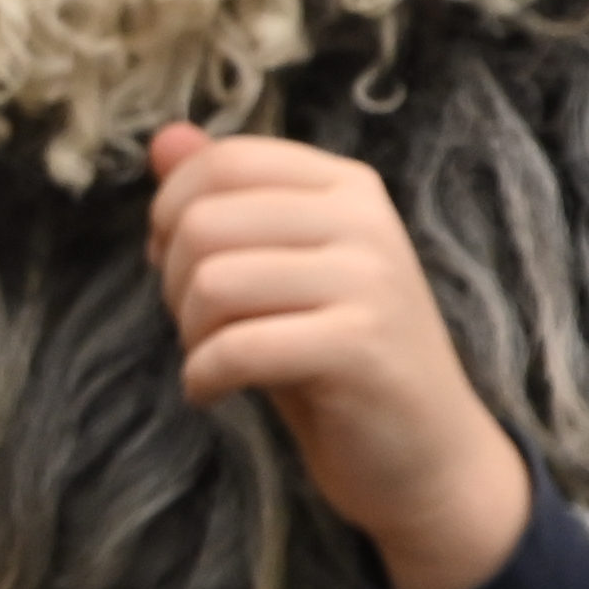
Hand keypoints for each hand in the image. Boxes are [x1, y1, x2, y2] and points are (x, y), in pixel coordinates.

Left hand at [144, 126, 528, 588]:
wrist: (425, 453)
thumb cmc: (333, 354)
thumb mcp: (276, 266)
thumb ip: (223, 198)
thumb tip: (163, 135)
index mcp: (346, 187)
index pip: (224, 162)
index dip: (170, 213)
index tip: (177, 263)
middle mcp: (366, 221)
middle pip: (203, 222)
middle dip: (171, 281)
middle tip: (200, 325)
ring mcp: (370, 281)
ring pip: (212, 282)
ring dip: (189, 332)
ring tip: (213, 358)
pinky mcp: (361, 346)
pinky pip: (237, 347)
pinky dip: (202, 377)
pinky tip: (214, 391)